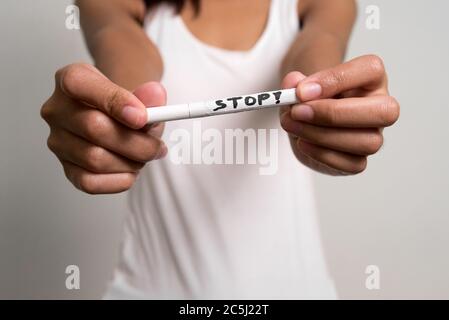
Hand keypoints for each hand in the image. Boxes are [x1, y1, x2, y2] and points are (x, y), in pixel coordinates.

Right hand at [41, 63, 166, 193]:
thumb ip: (148, 96)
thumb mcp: (139, 96)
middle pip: (94, 127)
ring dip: (130, 162)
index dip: (114, 101)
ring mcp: (58, 141)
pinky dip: (118, 180)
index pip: (79, 84)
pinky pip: (89, 182)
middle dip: (135, 142)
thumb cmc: (125, 107)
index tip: (142, 117)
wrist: (117, 122)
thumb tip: (155, 94)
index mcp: (71, 79)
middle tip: (157, 147)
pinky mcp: (66, 168)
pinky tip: (131, 172)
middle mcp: (57, 110)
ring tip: (144, 156)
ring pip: (94, 158)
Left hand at [280, 55, 399, 174]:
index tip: (302, 90)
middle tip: (298, 112)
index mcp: (371, 78)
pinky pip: (352, 164)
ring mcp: (374, 136)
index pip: (371, 69)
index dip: (336, 79)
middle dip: (334, 113)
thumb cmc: (310, 99)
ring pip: (368, 142)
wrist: (304, 119)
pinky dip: (323, 154)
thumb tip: (293, 84)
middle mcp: (380, 107)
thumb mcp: (299, 86)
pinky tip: (302, 142)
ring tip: (293, 126)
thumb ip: (295, 83)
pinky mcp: (359, 161)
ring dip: (322, 135)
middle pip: (384, 111)